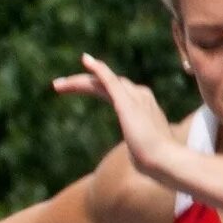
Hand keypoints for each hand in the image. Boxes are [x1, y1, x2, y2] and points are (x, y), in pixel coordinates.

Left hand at [52, 56, 182, 180]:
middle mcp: (140, 95)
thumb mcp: (144, 150)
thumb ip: (140, 145)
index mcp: (143, 105)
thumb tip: (139, 155)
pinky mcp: (126, 101)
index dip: (92, 88)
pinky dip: (98, 69)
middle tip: (58, 86)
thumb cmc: (156, 161)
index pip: (113, 90)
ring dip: (78, 81)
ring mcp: (134, 96)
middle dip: (80, 83)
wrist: (165, 161)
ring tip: (57, 85)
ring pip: (101, 81)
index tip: (74, 90)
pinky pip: (109, 80)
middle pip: (105, 83)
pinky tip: (86, 60)